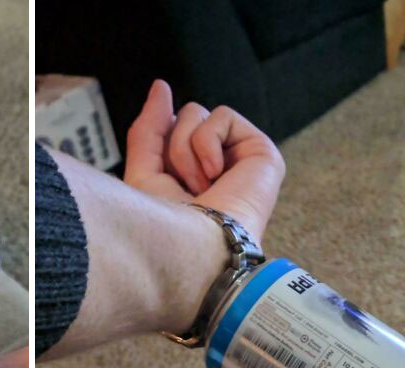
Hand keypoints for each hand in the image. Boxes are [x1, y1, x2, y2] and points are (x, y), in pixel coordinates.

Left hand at [124, 79, 285, 242]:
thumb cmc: (165, 224)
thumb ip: (149, 129)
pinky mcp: (262, 153)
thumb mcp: (142, 173)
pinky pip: (222, 116)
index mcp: (188, 178)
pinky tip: (215, 174)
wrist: (191, 244)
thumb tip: (161, 86)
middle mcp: (214, 169)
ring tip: (199, 186)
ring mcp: (238, 161)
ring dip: (186, 150)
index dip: (158, 137)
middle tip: (182, 188)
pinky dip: (208, 142)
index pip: (168, 133)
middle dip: (171, 149)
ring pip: (197, 115)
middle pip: (181, 119)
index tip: (160, 147)